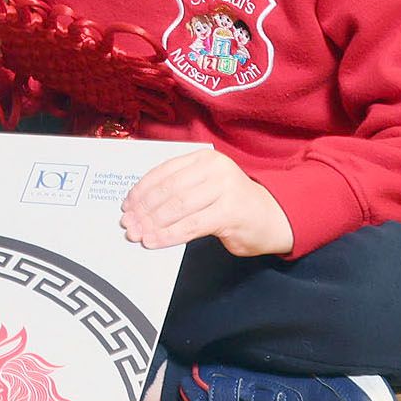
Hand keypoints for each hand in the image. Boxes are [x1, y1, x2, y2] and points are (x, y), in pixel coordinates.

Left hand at [118, 145, 292, 256]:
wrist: (273, 218)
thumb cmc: (233, 204)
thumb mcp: (206, 187)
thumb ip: (181, 189)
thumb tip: (141, 206)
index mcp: (204, 158)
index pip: (164, 171)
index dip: (142, 189)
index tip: (126, 204)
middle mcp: (215, 168)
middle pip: (169, 189)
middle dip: (144, 209)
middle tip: (127, 224)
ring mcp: (224, 189)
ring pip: (178, 207)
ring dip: (153, 223)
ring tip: (137, 234)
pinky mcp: (230, 212)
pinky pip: (191, 225)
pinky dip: (169, 235)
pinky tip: (155, 242)